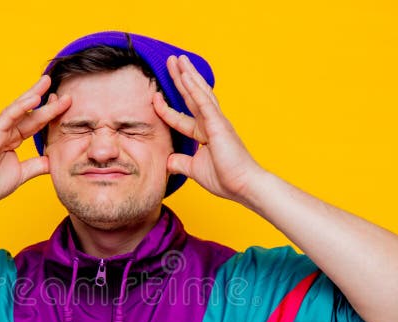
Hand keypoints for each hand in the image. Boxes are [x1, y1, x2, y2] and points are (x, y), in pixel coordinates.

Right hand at [0, 75, 70, 208]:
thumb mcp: (21, 174)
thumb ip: (36, 165)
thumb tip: (53, 161)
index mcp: (12, 140)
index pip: (34, 123)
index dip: (49, 114)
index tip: (65, 105)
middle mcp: (5, 131)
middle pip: (29, 113)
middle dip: (46, 101)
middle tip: (64, 91)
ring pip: (19, 109)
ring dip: (34, 94)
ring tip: (47, 82)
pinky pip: (8, 116)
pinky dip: (21, 106)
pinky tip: (34, 98)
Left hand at [153, 55, 266, 204]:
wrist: (243, 186)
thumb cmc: (225, 178)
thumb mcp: (194, 169)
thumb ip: (181, 163)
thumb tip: (167, 162)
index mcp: (204, 133)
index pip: (180, 116)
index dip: (166, 108)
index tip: (154, 97)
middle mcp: (211, 123)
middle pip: (191, 96)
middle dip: (180, 78)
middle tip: (171, 60)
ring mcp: (216, 121)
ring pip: (199, 93)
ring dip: (187, 74)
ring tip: (178, 59)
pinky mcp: (219, 124)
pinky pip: (204, 102)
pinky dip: (194, 88)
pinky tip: (185, 75)